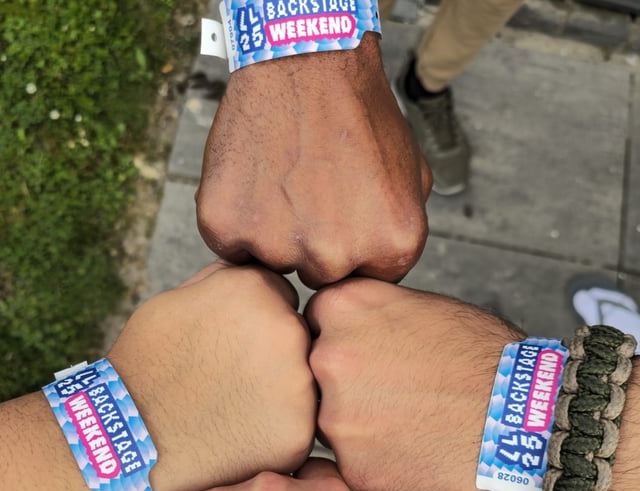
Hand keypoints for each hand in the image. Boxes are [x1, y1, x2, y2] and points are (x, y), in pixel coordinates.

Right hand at [108, 262, 315, 490]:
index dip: (256, 321)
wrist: (126, 441)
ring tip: (236, 409)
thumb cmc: (147, 365)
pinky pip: (302, 425)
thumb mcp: (176, 299)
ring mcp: (299, 384)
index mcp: (256, 289)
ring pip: (306, 381)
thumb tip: (260, 273)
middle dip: (275, 353)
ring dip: (283, 391)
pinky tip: (241, 435)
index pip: (280, 295)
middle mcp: (287, 329)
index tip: (231, 344)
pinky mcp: (300, 434)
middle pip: (300, 336)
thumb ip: (227, 279)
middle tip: (233, 380)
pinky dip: (278, 431)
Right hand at [196, 34, 432, 288]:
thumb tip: (383, 265)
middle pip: (319, 276)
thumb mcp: (413, 177)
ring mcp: (277, 246)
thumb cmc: (360, 114)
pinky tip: (255, 183)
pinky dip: (238, 221)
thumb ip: (400, 234)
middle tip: (310, 195)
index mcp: (392, 248)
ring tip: (283, 182)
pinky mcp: (227, 228)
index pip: (365, 280)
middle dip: (315, 244)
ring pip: (275, 262)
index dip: (352, 249)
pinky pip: (232, 246)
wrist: (305, 61)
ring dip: (275, 233)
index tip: (343, 216)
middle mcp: (335, 258)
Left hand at [306, 278, 521, 490]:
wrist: (524, 414)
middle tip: (392, 392)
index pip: (314, 325)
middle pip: (314, 378)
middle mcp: (327, 360)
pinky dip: (379, 462)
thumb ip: (363, 317)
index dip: (342, 341)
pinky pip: (354, 465)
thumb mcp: (417, 306)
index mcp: (341, 309)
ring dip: (360, 427)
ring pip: (331, 425)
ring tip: (410, 423)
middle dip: (346, 386)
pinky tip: (417, 450)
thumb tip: (330, 332)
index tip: (369, 354)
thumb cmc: (480, 356)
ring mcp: (337, 419)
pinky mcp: (356, 469)